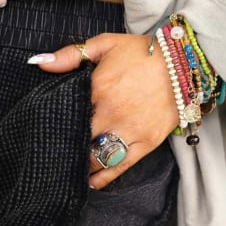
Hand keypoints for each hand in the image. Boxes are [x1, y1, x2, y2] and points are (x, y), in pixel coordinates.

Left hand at [27, 33, 178, 188]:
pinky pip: (120, 167)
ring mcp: (130, 130)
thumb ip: (70, 55)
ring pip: (96, 157)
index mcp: (98, 88)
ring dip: (81, 164)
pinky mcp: (146, 143)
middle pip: (79, 138)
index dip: (54, 124)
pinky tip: (90, 182)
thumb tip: (40, 64)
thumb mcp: (105, 44)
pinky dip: (103, 177)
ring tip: (68, 167)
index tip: (43, 130)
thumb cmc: (143, 52)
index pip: (67, 113)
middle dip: (65, 146)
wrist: (185, 62)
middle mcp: (112, 113)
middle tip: (51, 152)